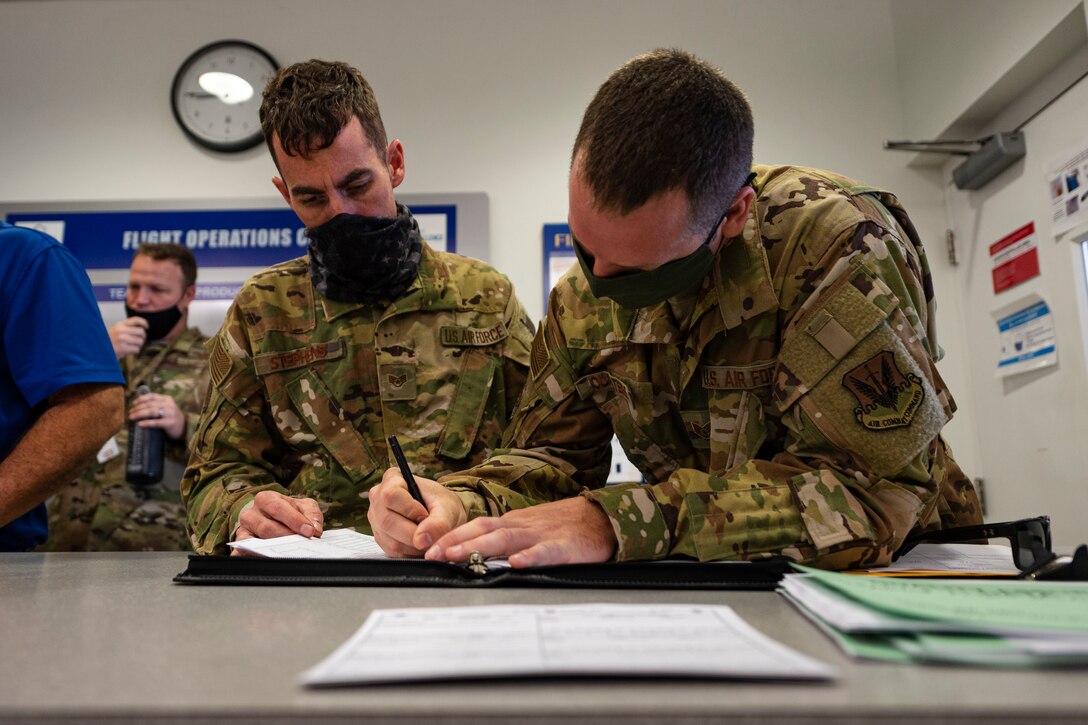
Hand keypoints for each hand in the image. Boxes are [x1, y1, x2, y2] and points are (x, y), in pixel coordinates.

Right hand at [108, 317, 147, 357]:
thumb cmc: (110, 340)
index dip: (144, 323)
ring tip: (132, 346)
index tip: (147, 327)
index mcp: (120, 324)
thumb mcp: (117, 329)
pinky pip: (137, 349)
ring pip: (140, 341)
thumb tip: (143, 327)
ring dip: (139, 345)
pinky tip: (129, 350)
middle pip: (141, 331)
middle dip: (143, 337)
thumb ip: (127, 326)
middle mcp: (121, 330)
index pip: (136, 320)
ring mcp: (122, 339)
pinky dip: (135, 351)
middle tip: (139, 340)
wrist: (99, 348)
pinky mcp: (122, 348)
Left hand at [130, 392, 185, 439]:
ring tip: (132, 417)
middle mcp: (169, 404)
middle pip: (150, 404)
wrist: (183, 427)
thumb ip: (155, 404)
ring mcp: (170, 413)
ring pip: (151, 411)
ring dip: (139, 414)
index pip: (151, 396)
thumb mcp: (165, 407)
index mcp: (167, 398)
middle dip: (137, 408)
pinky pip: (156, 422)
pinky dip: (146, 423)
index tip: (133, 404)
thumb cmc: (170, 417)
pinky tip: (139, 424)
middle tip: (130, 412)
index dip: (141, 399)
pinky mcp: (170, 423)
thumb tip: (137, 404)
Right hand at [231, 491, 322, 554]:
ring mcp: (244, 530)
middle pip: (267, 527)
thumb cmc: (290, 511)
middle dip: (286, 536)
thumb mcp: (304, 507)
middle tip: (301, 543)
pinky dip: (253, 556)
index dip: (294, 520)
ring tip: (290, 552)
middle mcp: (251, 513)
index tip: (309, 531)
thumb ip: (312, 514)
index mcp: (266, 499)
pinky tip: (268, 558)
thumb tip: (314, 529)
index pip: (278, 508)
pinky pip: (243, 552)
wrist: (275, 518)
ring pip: (256, 540)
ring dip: (274, 547)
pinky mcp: (241, 545)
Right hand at [367, 467, 467, 556]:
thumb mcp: (446, 509)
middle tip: (431, 533)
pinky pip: (392, 551)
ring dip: (414, 545)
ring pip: (390, 540)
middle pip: (387, 521)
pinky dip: (410, 551)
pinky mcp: (379, 536)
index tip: (425, 515)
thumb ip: (437, 523)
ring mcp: (376, 518)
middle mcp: (378, 497)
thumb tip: (421, 540)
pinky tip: (419, 543)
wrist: (442, 516)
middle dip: (414, 533)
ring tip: (428, 537)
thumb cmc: (442, 505)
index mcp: (392, 478)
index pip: (390, 495)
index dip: (409, 510)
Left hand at [425, 497, 616, 567]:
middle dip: (456, 542)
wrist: (601, 517)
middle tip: (433, 554)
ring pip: (507, 539)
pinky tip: (517, 563)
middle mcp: (522, 526)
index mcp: (514, 523)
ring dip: (480, 547)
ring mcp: (542, 535)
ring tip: (459, 556)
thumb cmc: (563, 526)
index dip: (453, 536)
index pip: (477, 527)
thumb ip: (506, 540)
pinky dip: (530, 556)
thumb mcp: (530, 528)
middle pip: (484, 531)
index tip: (430, 550)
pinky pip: (545, 552)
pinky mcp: (564, 547)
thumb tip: (474, 554)